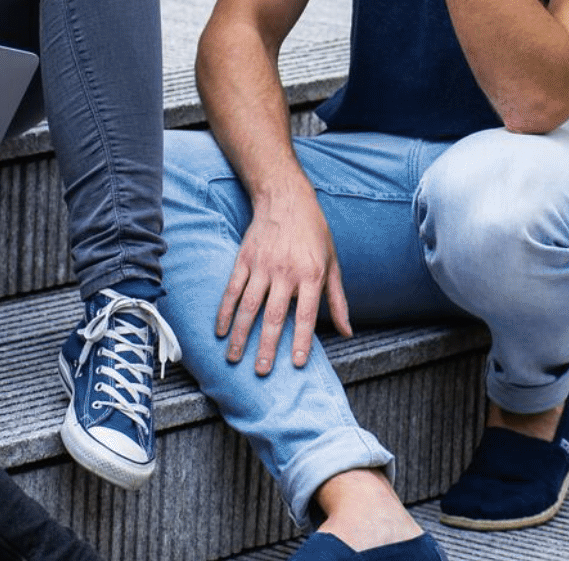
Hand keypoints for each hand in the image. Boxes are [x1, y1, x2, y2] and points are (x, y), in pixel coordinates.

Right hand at [215, 182, 351, 373]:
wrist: (286, 197)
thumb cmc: (314, 232)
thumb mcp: (333, 262)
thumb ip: (337, 300)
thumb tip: (347, 332)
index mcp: (311, 274)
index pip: (306, 315)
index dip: (302, 341)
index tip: (296, 364)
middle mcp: (286, 272)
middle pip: (274, 316)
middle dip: (267, 347)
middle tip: (262, 372)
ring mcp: (262, 265)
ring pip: (249, 306)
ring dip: (241, 334)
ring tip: (235, 358)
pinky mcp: (244, 259)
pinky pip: (232, 289)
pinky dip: (225, 312)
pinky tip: (221, 331)